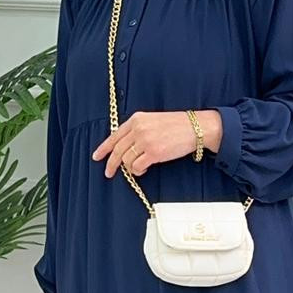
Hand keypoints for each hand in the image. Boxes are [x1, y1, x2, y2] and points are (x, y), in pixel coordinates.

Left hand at [92, 109, 221, 177]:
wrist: (196, 127)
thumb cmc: (178, 125)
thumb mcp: (153, 121)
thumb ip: (138, 130)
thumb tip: (126, 148)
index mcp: (136, 119)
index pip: (114, 136)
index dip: (103, 148)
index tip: (97, 156)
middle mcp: (138, 129)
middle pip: (117, 150)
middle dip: (111, 164)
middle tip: (108, 173)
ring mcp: (145, 141)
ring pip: (126, 160)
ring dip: (130, 168)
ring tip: (139, 168)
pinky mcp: (154, 153)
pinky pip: (137, 167)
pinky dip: (138, 171)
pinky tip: (144, 169)